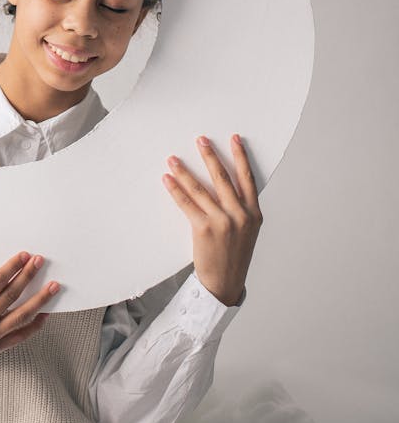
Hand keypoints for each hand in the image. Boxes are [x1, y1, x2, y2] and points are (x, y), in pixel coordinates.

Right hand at [0, 251, 59, 363]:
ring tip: (53, 287)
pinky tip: (44, 313)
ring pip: (20, 318)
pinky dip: (33, 325)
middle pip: (10, 297)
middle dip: (27, 277)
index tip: (24, 256)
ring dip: (39, 300)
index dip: (12, 268)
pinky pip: (19, 337)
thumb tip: (1, 269)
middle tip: (40, 262)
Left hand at [162, 134, 262, 306]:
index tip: (234, 139)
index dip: (241, 157)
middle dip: (210, 156)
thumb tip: (228, 184)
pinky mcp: (205, 229)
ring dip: (185, 171)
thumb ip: (242, 209)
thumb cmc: (234, 255)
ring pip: (201, 189)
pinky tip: (167, 180)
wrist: (225, 283)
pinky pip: (187, 204)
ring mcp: (223, 222)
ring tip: (174, 159)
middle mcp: (241, 215)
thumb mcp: (247, 231)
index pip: (247, 178)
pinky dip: (176, 190)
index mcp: (254, 214)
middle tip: (200, 140)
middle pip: (223, 178)